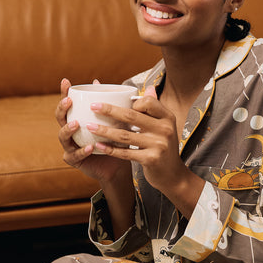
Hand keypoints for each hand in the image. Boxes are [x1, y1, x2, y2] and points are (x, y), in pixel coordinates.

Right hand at [55, 78, 131, 189]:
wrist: (117, 165)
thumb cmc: (113, 141)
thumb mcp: (113, 120)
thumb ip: (107, 103)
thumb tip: (100, 81)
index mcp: (77, 119)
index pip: (68, 104)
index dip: (64, 92)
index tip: (66, 81)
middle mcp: (70, 132)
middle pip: (60, 118)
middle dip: (62, 108)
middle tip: (69, 101)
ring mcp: (70, 146)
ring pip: (62, 136)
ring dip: (67, 129)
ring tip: (76, 124)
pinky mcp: (74, 160)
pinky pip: (75, 155)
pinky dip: (82, 151)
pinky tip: (89, 147)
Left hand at [87, 86, 204, 218]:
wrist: (172, 175)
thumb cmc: (164, 147)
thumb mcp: (164, 126)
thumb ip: (155, 109)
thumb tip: (149, 87)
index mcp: (167, 117)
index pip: (147, 102)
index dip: (131, 101)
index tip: (117, 103)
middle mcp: (165, 129)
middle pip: (131, 116)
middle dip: (109, 110)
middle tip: (93, 106)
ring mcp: (158, 145)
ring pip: (125, 135)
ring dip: (105, 130)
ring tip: (90, 126)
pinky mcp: (151, 159)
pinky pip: (126, 153)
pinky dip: (110, 149)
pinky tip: (98, 145)